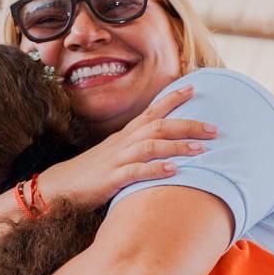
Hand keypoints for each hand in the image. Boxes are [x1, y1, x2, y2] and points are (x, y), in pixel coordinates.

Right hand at [38, 85, 216, 208]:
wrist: (59, 186)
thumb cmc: (90, 173)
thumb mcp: (115, 156)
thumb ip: (137, 150)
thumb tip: (161, 149)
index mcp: (125, 136)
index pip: (151, 110)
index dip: (173, 99)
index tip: (194, 88)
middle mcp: (123, 143)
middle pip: (158, 125)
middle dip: (188, 125)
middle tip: (215, 129)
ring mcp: (117, 159)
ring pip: (150, 146)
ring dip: (177, 146)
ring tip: (201, 150)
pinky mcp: (111, 178)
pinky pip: (136, 172)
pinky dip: (156, 170)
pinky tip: (174, 171)